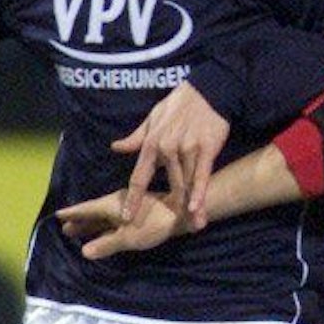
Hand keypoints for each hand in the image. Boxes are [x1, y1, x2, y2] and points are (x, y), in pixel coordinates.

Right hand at [56, 188, 190, 258]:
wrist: (181, 212)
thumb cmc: (153, 224)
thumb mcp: (128, 238)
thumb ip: (106, 245)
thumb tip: (85, 252)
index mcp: (110, 205)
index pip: (85, 209)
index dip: (72, 213)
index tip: (58, 214)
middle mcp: (117, 202)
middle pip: (93, 212)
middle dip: (79, 221)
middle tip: (65, 228)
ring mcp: (128, 207)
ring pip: (104, 216)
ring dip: (92, 223)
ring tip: (78, 230)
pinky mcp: (139, 212)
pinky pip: (114, 218)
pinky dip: (105, 225)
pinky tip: (104, 230)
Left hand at [112, 81, 229, 229]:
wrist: (207, 90)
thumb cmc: (178, 105)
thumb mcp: (152, 119)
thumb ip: (136, 138)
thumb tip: (115, 147)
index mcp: (151, 143)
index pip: (138, 177)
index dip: (132, 199)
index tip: (125, 219)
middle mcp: (167, 148)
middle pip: (166, 185)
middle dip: (165, 209)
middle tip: (158, 233)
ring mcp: (187, 149)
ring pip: (186, 183)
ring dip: (188, 207)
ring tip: (192, 226)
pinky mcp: (206, 148)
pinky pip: (202, 174)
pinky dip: (200, 192)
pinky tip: (198, 208)